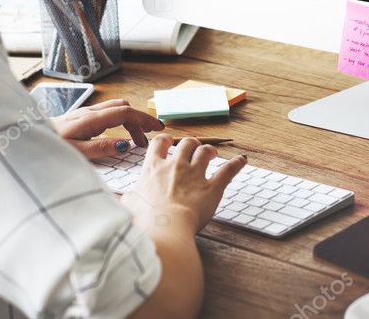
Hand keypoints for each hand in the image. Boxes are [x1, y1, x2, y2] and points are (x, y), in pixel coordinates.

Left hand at [50, 98, 163, 160]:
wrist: (27, 139)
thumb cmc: (50, 147)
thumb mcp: (76, 152)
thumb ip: (101, 148)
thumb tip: (125, 145)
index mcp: (91, 119)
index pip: (125, 112)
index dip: (144, 119)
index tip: (158, 129)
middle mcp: (89, 112)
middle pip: (123, 108)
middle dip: (139, 121)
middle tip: (147, 140)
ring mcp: (84, 113)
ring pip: (115, 109)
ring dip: (129, 121)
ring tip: (135, 141)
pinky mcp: (80, 118)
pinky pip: (106, 114)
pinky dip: (119, 122)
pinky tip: (116, 136)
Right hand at [122, 134, 246, 233]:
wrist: (164, 228)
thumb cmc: (145, 219)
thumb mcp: (130, 206)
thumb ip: (130, 198)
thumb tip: (126, 199)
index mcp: (154, 168)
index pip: (159, 143)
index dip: (166, 140)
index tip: (169, 142)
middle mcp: (175, 166)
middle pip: (186, 143)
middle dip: (191, 144)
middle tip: (193, 149)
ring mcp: (195, 175)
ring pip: (205, 152)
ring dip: (210, 150)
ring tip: (212, 153)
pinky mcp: (212, 187)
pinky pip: (227, 171)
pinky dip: (236, 164)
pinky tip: (242, 160)